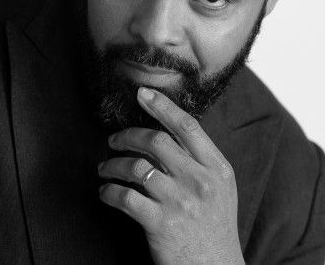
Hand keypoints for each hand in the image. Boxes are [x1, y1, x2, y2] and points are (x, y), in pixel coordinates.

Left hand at [97, 87, 243, 264]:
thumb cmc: (214, 230)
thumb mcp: (220, 191)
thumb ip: (199, 162)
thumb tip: (163, 133)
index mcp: (218, 170)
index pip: (188, 127)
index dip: (162, 106)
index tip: (142, 93)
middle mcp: (201, 182)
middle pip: (155, 141)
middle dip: (126, 136)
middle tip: (113, 140)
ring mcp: (180, 203)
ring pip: (134, 167)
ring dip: (112, 165)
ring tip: (104, 169)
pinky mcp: (160, 224)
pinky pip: (123, 197)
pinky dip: (107, 192)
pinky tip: (105, 193)